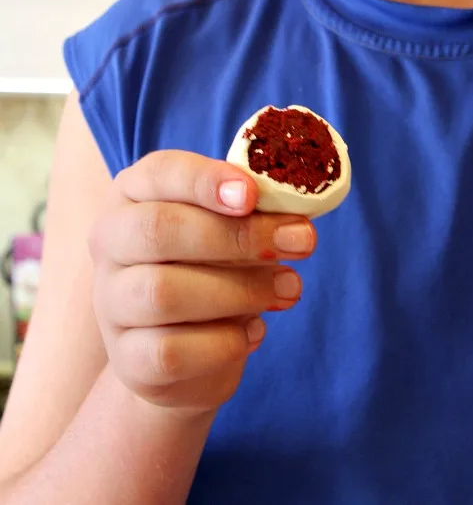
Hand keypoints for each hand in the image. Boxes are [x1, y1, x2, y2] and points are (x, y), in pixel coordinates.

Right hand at [89, 150, 315, 415]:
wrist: (189, 353)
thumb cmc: (213, 267)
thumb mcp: (232, 227)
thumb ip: (253, 214)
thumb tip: (294, 222)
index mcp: (133, 193)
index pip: (158, 172)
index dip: (206, 180)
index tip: (252, 194)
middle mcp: (110, 241)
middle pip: (159, 230)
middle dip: (237, 236)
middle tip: (301, 242)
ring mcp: (110, 303)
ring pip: (164, 293)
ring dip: (241, 290)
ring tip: (290, 288)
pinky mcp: (126, 360)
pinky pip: (170, 352)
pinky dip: (223, 343)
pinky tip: (254, 332)